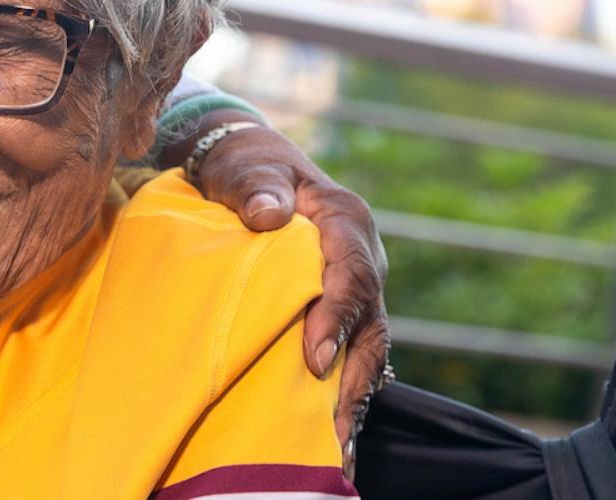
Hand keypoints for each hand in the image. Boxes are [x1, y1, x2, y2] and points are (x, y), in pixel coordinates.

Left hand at [189, 119, 389, 468]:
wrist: (248, 166)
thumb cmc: (244, 165)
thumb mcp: (245, 167)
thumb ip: (256, 187)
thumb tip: (268, 214)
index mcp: (346, 219)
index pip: (351, 273)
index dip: (337, 316)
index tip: (314, 358)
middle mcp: (362, 255)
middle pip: (371, 322)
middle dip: (354, 378)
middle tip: (333, 429)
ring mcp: (355, 283)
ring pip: (367, 346)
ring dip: (353, 397)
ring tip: (337, 449)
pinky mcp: (340, 305)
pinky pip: (351, 351)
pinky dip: (343, 390)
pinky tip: (328, 433)